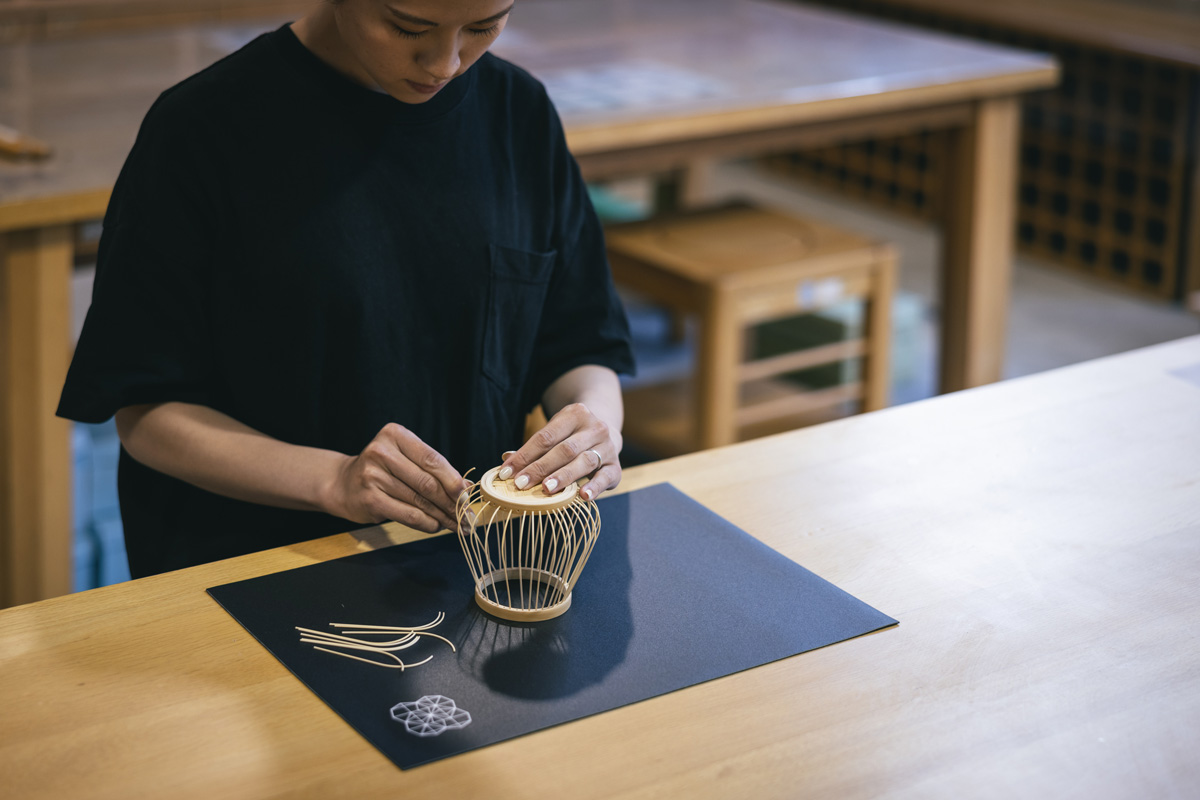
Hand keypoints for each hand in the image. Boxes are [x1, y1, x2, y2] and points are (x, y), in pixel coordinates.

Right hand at [325, 423, 466, 532]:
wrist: (343, 484)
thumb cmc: (383, 471)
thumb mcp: (405, 460)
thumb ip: (432, 470)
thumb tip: (467, 487)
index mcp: (395, 435)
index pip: (432, 459)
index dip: (453, 479)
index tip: (468, 495)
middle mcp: (381, 452)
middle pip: (427, 481)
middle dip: (451, 501)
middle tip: (467, 515)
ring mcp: (373, 476)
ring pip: (420, 500)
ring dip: (442, 515)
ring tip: (456, 524)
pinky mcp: (370, 499)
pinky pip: (408, 515)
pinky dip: (427, 523)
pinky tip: (436, 526)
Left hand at [499, 403, 620, 501]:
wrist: (606, 431)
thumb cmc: (571, 436)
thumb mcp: (555, 433)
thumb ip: (534, 448)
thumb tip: (506, 459)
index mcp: (575, 414)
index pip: (546, 436)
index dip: (525, 455)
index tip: (507, 472)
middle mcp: (594, 427)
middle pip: (564, 449)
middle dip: (540, 468)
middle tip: (521, 484)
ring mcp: (608, 446)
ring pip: (584, 461)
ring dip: (564, 476)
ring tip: (546, 489)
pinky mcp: (616, 466)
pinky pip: (606, 477)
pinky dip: (595, 487)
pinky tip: (583, 496)